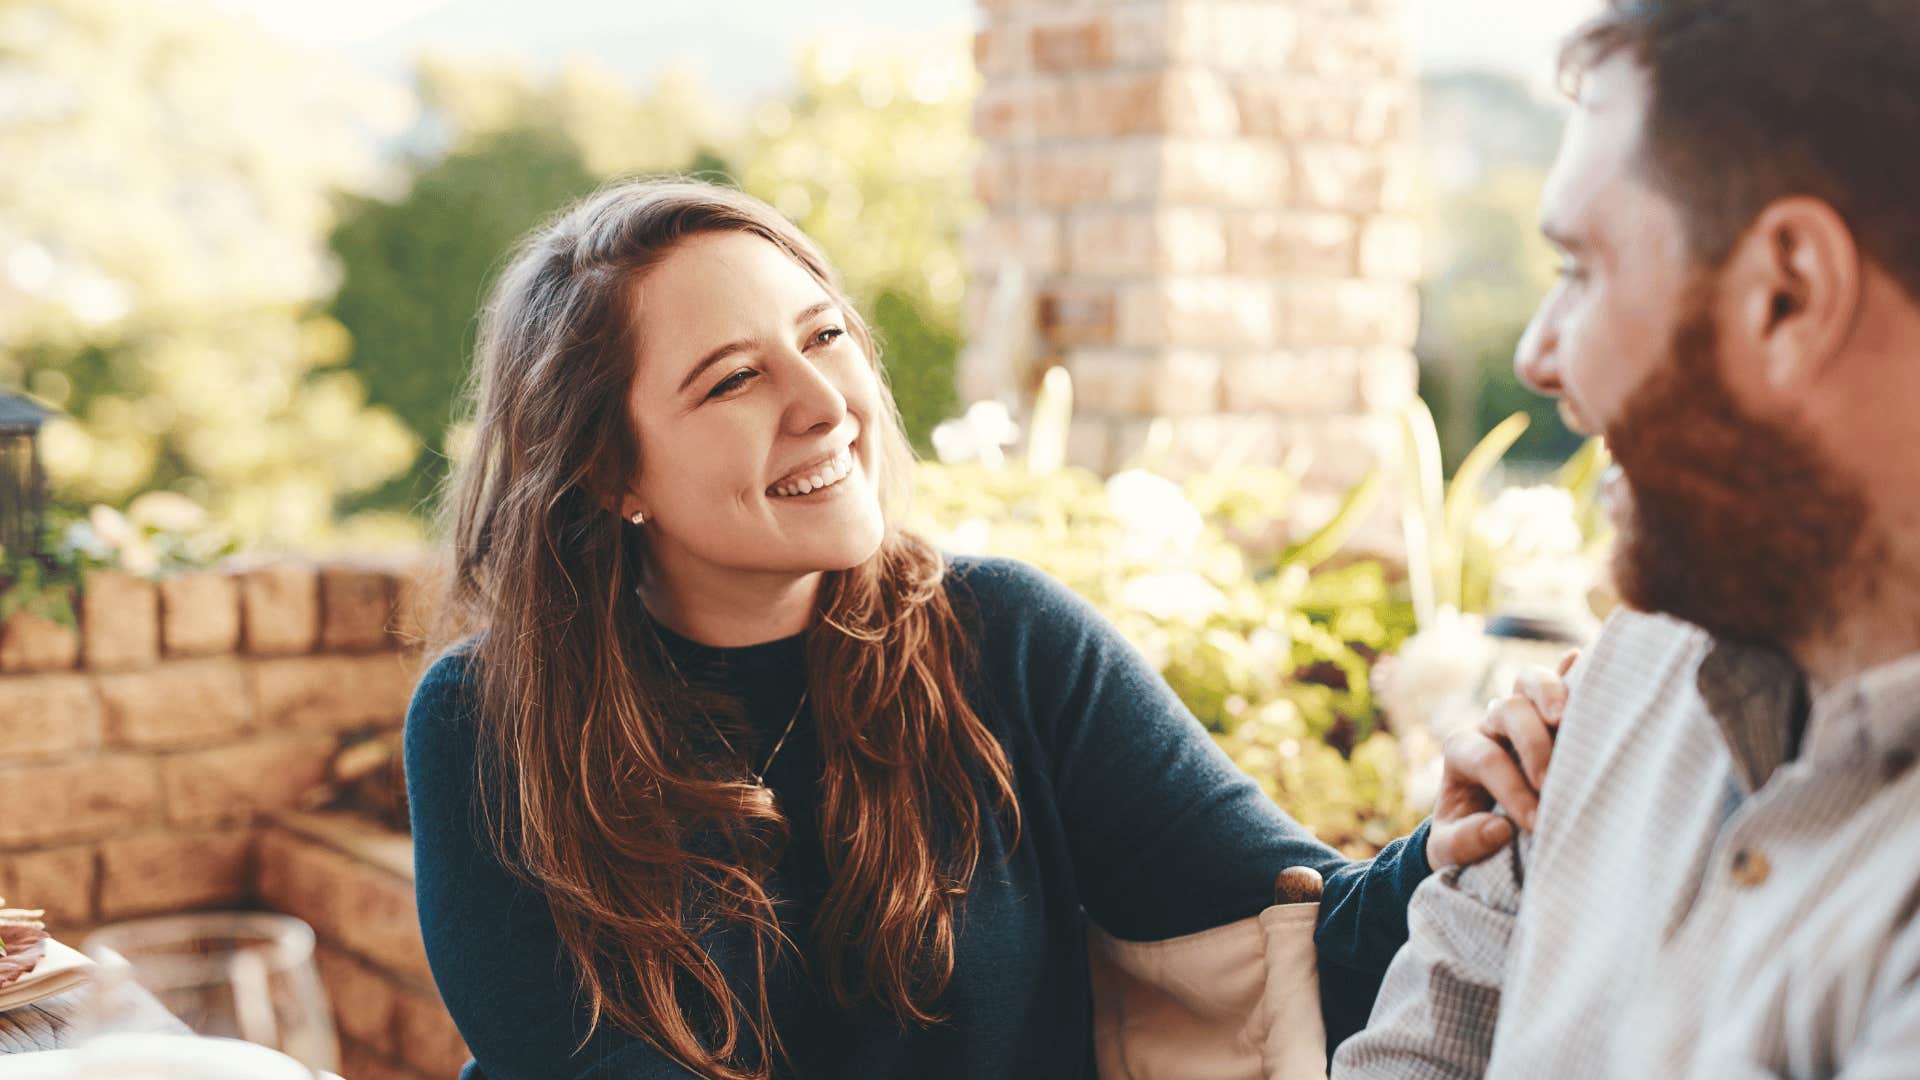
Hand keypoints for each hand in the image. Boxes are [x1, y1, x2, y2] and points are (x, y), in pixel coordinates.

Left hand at [1424, 649, 1577, 868]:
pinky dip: (1574, 670)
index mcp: (1461, 751)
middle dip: (1532, 743)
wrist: (1476, 822)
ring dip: (1551, 693)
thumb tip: (1500, 829)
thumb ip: (1463, 843)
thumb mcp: (1448, 849)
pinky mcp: (1550, 712)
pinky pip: (1562, 680)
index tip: (1535, 824)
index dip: (1511, 789)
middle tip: (1550, 782)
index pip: (1487, 759)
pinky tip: (1588, 659)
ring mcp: (1521, 713)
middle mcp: (1490, 726)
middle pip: (1507, 710)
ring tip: (1566, 717)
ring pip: (1529, 683)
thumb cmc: (1465, 835)